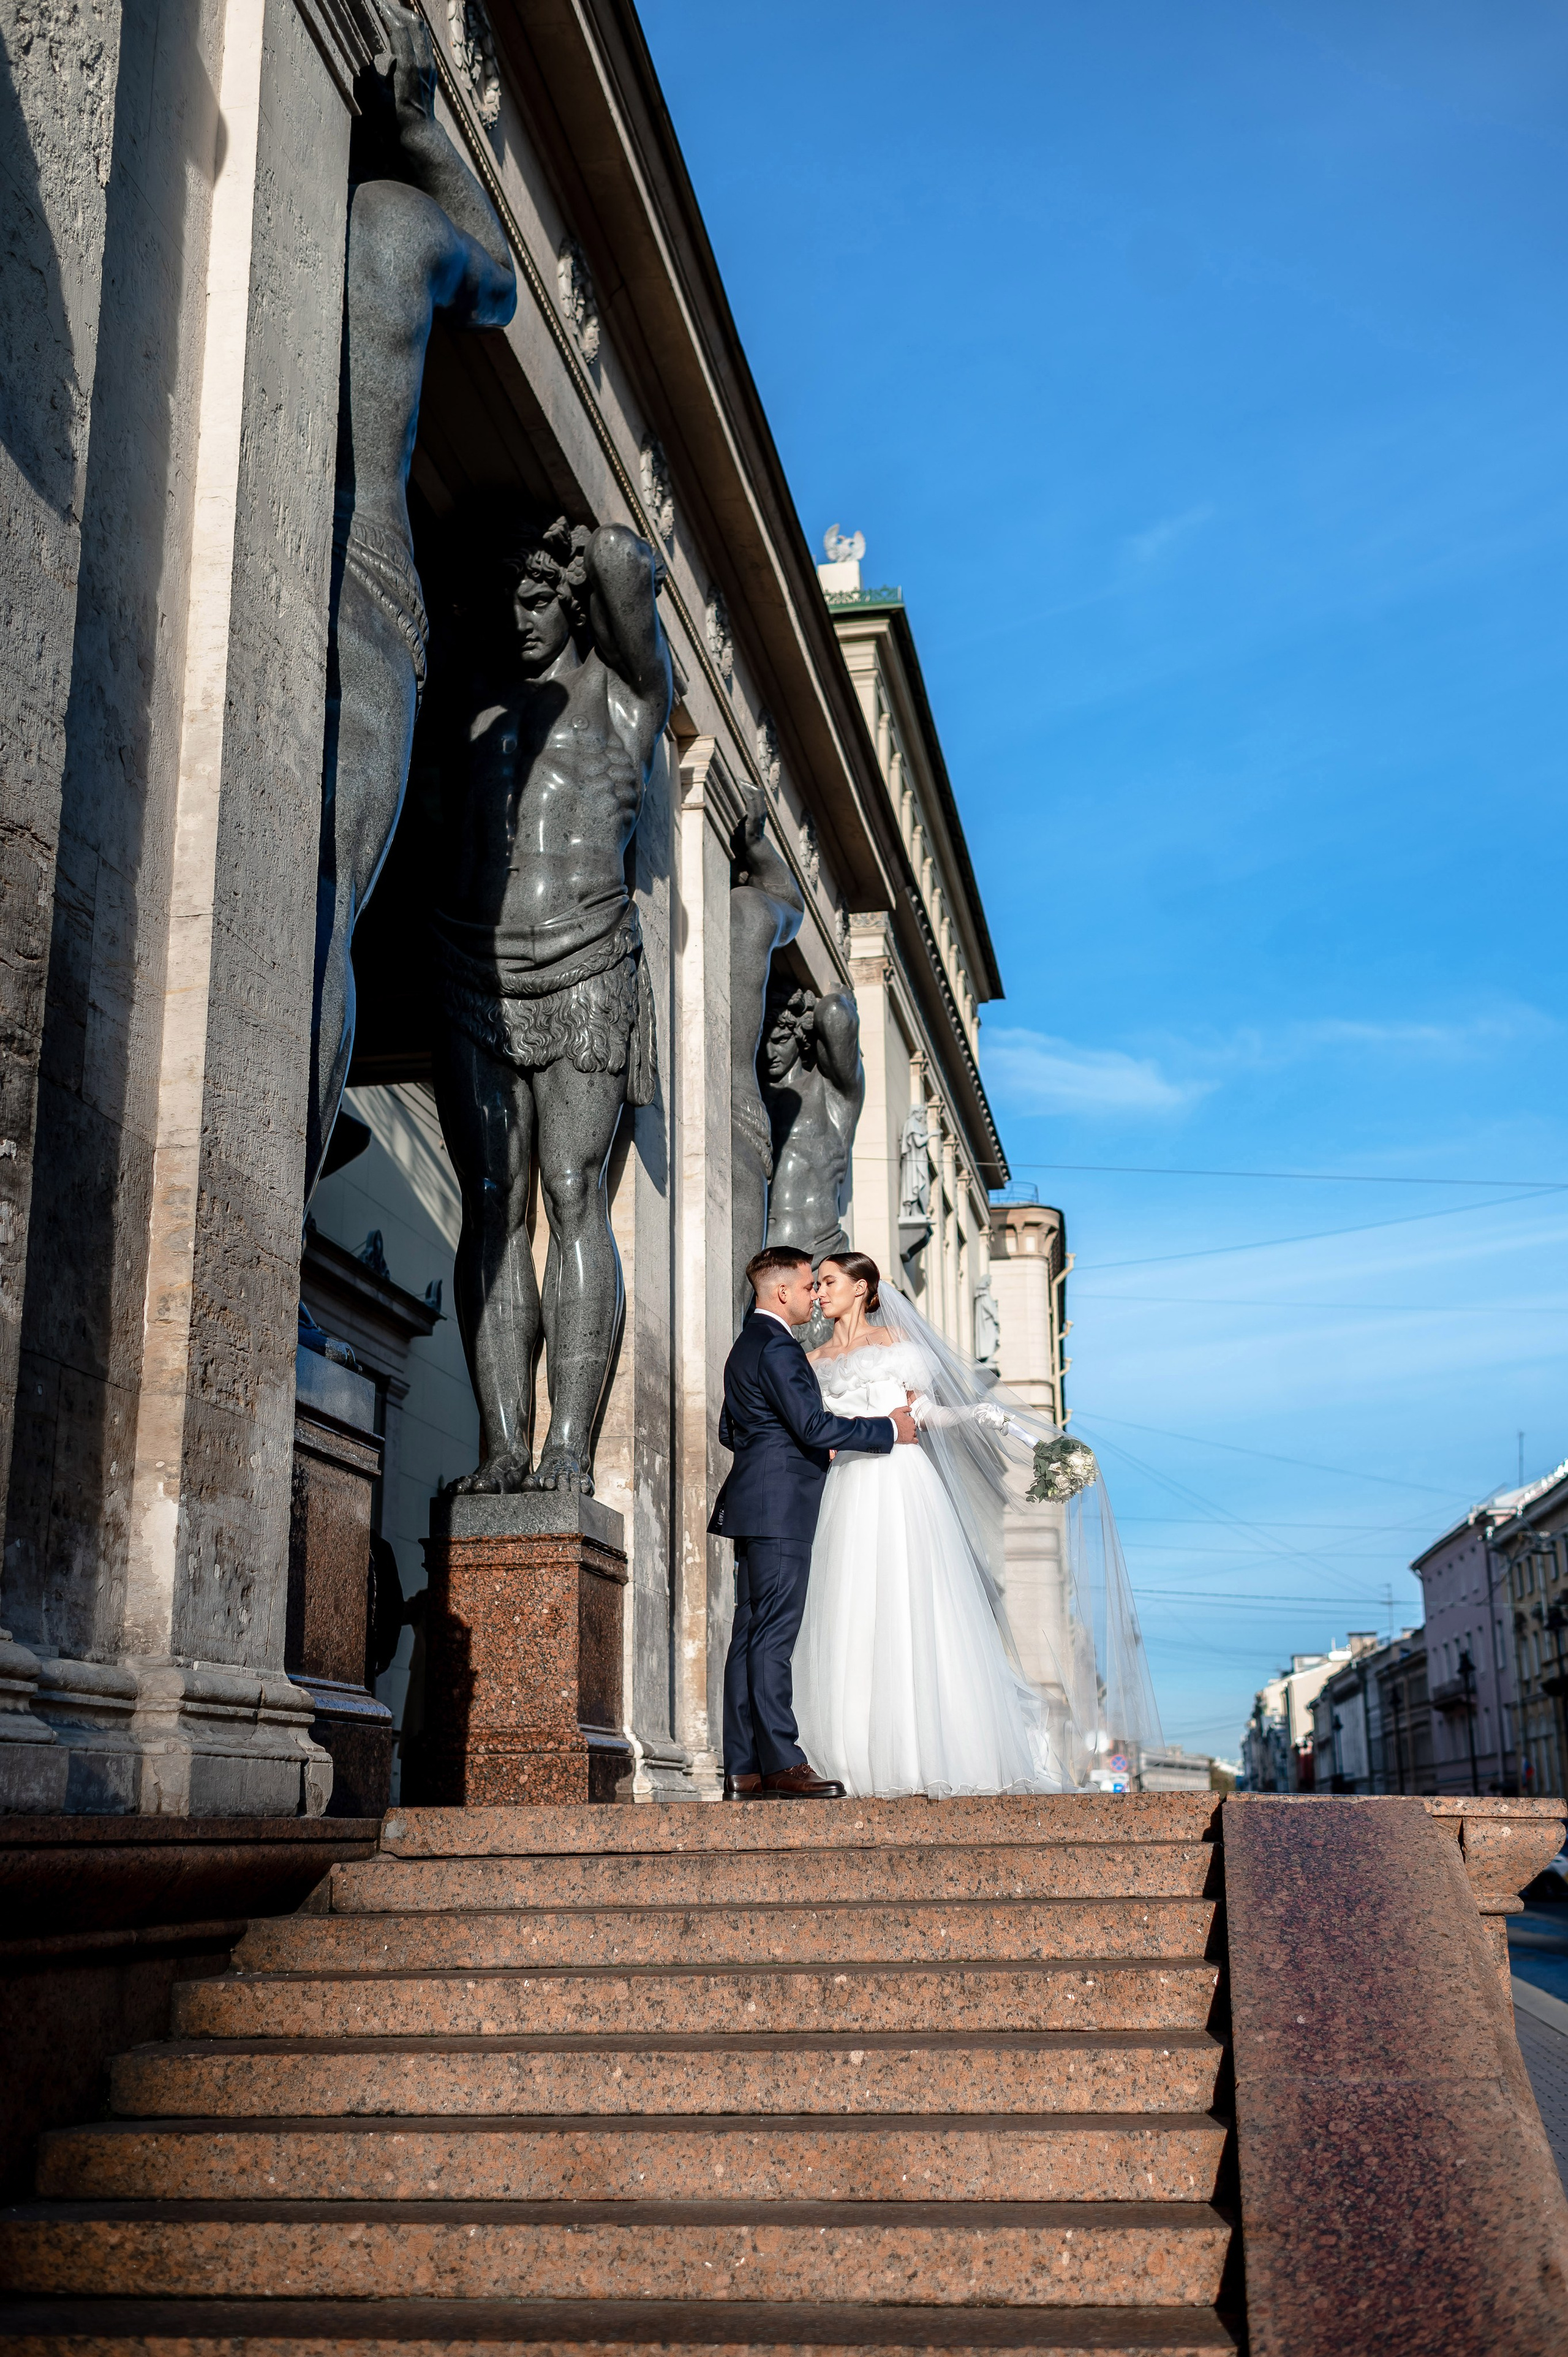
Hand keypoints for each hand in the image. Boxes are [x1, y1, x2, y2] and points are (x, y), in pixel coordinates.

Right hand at [369, 0, 437, 136]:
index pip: (400, 29)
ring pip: (422, 31)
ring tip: (389, 13)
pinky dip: (411, 30)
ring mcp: (430, 67)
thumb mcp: (374, 98)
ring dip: (406, 18)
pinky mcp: (431, 70)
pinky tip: (398, 31)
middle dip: (398, 10)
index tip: (375, 3)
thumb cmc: (393, 121)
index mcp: (409, 68)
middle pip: (415, 23)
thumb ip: (366, 73)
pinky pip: (423, 41)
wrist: (418, 136)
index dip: (387, 12)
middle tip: (382, 4)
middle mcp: (423, 64)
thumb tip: (356, 52)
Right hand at [891, 1406, 918, 1444]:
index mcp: (910, 1420)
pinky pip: (915, 1440)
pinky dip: (914, 1440)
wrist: (889, 1429)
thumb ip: (905, 1408)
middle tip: (904, 1429)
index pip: (912, 1421)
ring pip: (914, 1433)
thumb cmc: (892, 1421)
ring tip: (905, 1434)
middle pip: (913, 1427)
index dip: (908, 1422)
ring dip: (911, 1434)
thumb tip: (910, 1409)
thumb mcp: (898, 1410)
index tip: (905, 1424)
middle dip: (909, 1428)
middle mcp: (912, 1426)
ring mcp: (911, 1433)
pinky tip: (912, 1439)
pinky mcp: (910, 1439)